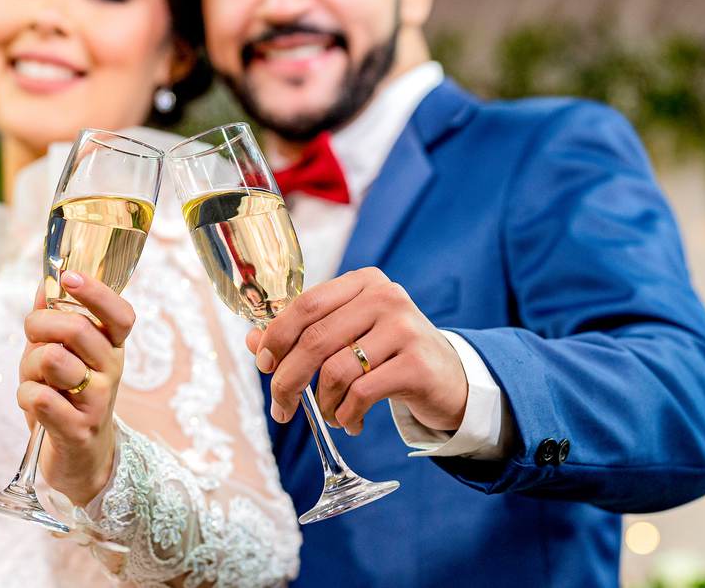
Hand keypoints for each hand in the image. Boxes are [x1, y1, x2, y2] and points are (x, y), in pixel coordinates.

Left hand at [17, 271, 134, 505]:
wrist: (80, 458)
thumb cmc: (68, 397)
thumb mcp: (64, 353)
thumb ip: (56, 317)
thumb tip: (45, 280)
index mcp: (112, 347)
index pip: (120, 314)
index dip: (97, 292)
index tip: (70, 276)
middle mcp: (112, 370)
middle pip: (75, 328)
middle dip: (39, 325)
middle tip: (32, 339)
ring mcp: (98, 402)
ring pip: (51, 358)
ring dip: (29, 366)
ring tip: (36, 379)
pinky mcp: (77, 429)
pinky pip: (38, 396)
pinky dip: (24, 395)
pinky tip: (34, 404)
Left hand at [245, 267, 467, 435]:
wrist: (451, 379)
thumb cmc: (389, 354)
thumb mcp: (349, 337)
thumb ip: (303, 335)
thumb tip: (253, 342)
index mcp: (363, 282)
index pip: (306, 304)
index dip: (277, 336)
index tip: (264, 365)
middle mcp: (385, 297)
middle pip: (315, 340)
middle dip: (288, 380)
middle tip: (281, 409)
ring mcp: (404, 328)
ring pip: (335, 371)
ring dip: (323, 404)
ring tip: (331, 415)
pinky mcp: (416, 364)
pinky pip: (360, 394)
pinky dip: (346, 415)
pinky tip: (351, 421)